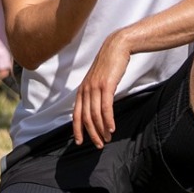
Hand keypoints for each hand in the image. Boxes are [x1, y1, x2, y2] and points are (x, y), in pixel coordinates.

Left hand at [72, 32, 131, 147]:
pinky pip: (105, 107)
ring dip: (101, 130)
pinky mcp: (106, 86)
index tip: (80, 142)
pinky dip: (108, 120)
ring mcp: (95, 88)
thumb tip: (96, 109)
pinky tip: (112, 129)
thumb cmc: (109, 65)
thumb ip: (95, 94)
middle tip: (99, 145)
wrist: (117, 47)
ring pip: (95, 115)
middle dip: (91, 134)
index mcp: (82, 90)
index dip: (77, 129)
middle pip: (85, 118)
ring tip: (107, 139)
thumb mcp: (98, 80)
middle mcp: (85, 90)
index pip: (76, 114)